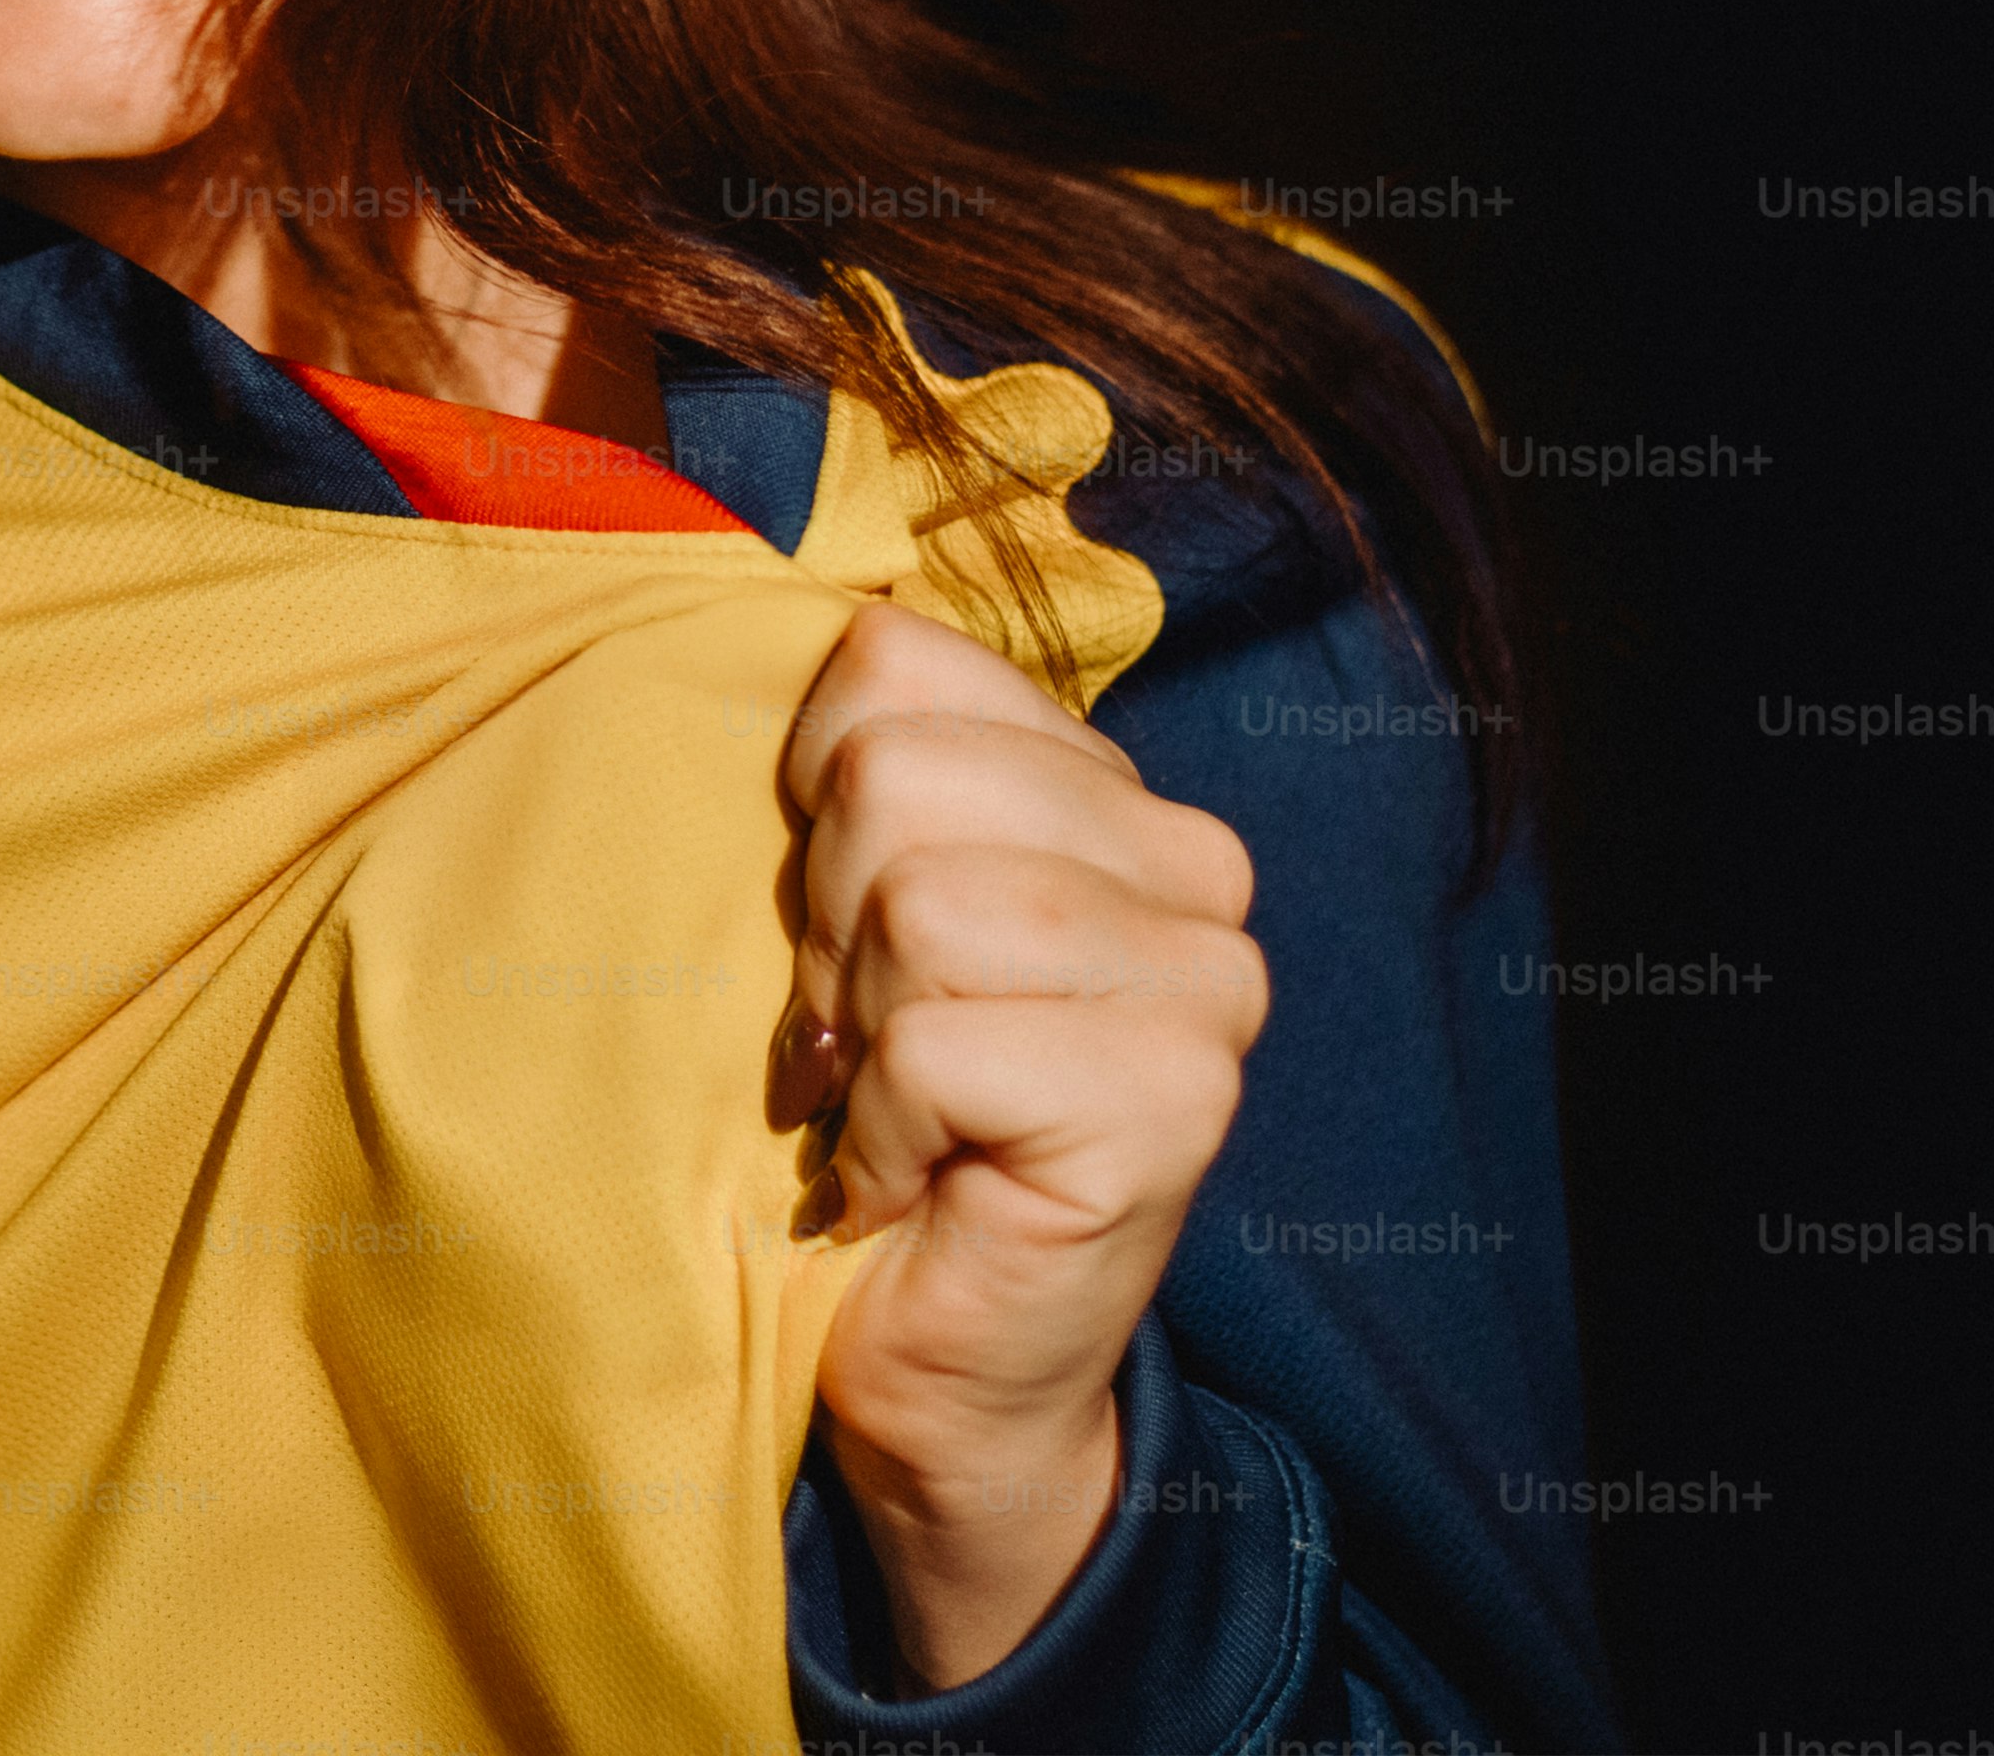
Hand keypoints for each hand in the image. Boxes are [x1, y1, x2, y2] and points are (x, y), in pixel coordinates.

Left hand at [776, 600, 1266, 1689]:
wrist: (937, 1370)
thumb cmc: (875, 1124)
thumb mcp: (849, 911)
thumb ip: (859, 772)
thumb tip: (786, 623)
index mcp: (1111, 788)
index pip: (890, 656)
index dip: (807, 801)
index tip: (835, 933)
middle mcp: (1194, 866)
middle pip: (888, 774)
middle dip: (821, 927)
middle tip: (859, 1042)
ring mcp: (1206, 986)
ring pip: (914, 904)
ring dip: (853, 1036)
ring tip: (888, 1108)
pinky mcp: (1175, 1103)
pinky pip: (931, 1045)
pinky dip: (874, 1133)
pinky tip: (907, 1185)